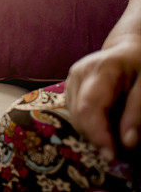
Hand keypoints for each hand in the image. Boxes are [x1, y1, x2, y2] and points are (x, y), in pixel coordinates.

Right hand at [64, 35, 140, 159]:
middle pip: (78, 114)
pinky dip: (88, 125)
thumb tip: (128, 143)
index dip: (97, 134)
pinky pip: (74, 112)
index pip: (89, 106)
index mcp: (101, 69)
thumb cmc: (140, 65)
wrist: (129, 48)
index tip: (111, 156)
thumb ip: (137, 112)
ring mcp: (71, 78)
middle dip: (95, 138)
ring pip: (74, 116)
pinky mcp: (69, 85)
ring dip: (92, 133)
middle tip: (117, 154)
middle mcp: (79, 73)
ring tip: (113, 139)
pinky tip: (104, 126)